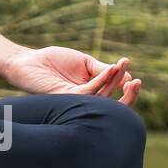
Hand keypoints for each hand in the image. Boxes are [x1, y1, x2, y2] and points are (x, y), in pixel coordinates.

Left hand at [3, 46, 140, 105]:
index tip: (134, 75)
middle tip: (138, 82)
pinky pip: (88, 92)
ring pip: (102, 99)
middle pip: (111, 106)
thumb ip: (103, 70)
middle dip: (127, 96)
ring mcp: (75, 103)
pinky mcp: (66, 99)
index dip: (126, 91)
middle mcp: (85, 102)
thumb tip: (127, 77)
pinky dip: (102, 79)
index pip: (113, 98)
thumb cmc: (54, 61)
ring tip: (123, 65)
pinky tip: (111, 68)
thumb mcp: (85, 63)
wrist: (29, 61)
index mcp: (91, 94)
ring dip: (115, 82)